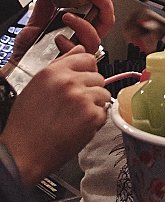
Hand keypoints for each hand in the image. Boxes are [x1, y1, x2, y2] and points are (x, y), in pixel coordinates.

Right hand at [0, 47, 109, 184]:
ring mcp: (82, 98)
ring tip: (73, 116)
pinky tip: (77, 126)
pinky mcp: (92, 115)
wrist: (23, 152)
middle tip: (73, 105)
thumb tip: (79, 49)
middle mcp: (68, 82)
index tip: (83, 79)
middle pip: (98, 76)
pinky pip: (104, 112)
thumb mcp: (36, 86)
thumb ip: (60, 65)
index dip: (87, 70)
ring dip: (94, 105)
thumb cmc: (27, 123)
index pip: (86, 58)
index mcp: (53, 72)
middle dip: (90, 90)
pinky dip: (95, 120)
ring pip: (104, 94)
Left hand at [5, 0, 115, 70]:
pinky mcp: (73, 62)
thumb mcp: (37, 19)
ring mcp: (80, 50)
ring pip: (96, 37)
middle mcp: (84, 38)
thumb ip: (45, 1)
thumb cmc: (29, 47)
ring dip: (83, 24)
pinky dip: (68, 43)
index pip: (102, 10)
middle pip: (107, 21)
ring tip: (66, 16)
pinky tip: (58, 39)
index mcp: (81, 25)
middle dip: (104, 4)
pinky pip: (78, 52)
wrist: (18, 65)